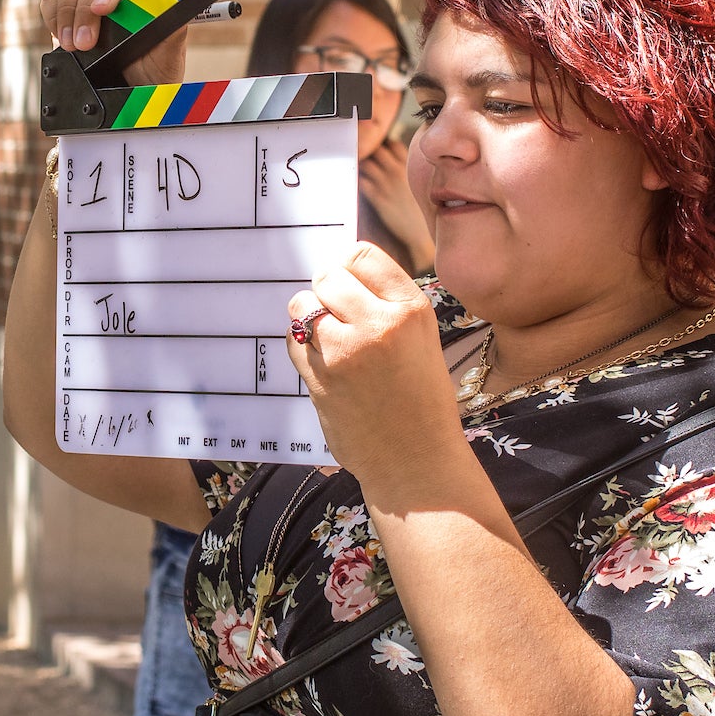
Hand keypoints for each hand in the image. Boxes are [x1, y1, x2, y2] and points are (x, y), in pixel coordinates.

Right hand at [39, 0, 187, 85]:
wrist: (134, 90)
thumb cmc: (155, 70)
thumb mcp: (171, 54)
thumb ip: (174, 31)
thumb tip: (167, 10)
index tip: (102, 10)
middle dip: (83, 9)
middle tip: (83, 43)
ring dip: (66, 11)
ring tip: (70, 44)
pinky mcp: (70, 10)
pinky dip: (52, 14)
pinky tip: (61, 38)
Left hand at [286, 243, 469, 493]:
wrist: (416, 459)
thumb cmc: (420, 398)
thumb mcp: (421, 338)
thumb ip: (385, 303)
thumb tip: (340, 271)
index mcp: (410, 310)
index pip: (362, 256)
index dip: (349, 267)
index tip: (349, 282)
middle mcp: (378, 324)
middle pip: (328, 276)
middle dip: (326, 291)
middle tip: (339, 315)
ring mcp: (345, 352)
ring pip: (303, 306)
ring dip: (309, 317)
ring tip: (331, 339)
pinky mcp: (319, 377)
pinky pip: (293, 341)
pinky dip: (302, 346)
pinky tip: (324, 362)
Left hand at [359, 134, 435, 270]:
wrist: (420, 233)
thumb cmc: (417, 210)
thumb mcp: (416, 185)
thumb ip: (404, 171)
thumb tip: (391, 162)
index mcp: (409, 168)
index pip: (393, 144)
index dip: (381, 143)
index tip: (372, 147)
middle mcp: (398, 173)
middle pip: (376, 149)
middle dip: (365, 149)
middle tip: (356, 155)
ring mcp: (388, 185)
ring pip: (366, 163)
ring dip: (357, 163)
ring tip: (351, 167)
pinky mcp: (379, 199)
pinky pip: (362, 182)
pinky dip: (355, 179)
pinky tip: (351, 182)